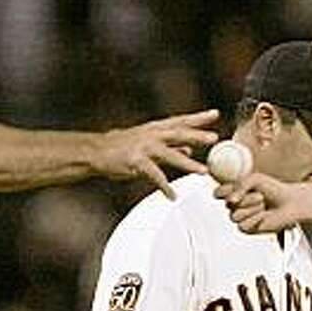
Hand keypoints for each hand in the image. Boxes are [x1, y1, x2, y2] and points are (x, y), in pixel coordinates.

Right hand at [97, 110, 219, 198]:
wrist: (96, 152)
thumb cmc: (123, 147)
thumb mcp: (148, 143)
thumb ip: (169, 146)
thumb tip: (189, 148)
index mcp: (155, 129)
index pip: (180, 121)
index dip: (198, 117)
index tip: (215, 114)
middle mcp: (151, 135)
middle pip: (178, 133)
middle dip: (197, 135)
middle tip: (215, 138)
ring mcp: (143, 147)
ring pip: (169, 155)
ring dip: (187, 163)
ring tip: (203, 171)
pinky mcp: (135, 161)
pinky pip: (153, 175)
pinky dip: (163, 186)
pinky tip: (172, 196)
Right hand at [215, 173, 298, 233]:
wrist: (290, 203)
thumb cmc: (274, 189)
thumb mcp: (255, 179)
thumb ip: (239, 186)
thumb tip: (230, 200)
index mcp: (235, 191)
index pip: (218, 193)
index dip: (222, 192)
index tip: (231, 189)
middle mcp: (236, 205)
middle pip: (227, 204)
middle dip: (246, 199)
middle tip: (260, 196)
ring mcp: (240, 217)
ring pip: (234, 216)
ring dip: (252, 210)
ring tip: (263, 206)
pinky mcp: (247, 228)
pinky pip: (242, 226)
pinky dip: (255, 220)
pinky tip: (263, 217)